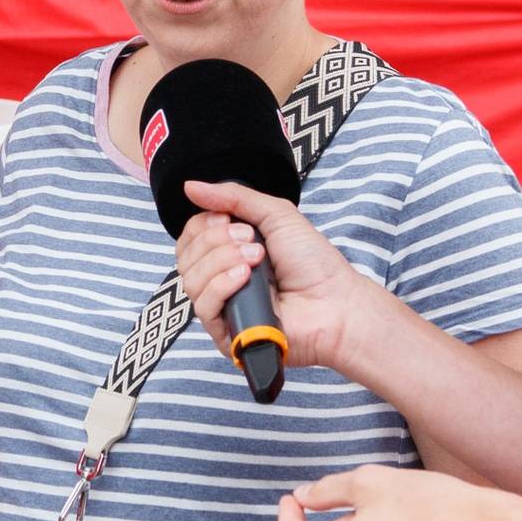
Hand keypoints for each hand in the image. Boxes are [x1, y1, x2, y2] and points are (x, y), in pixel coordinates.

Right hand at [174, 179, 380, 375]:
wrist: (335, 302)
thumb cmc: (313, 263)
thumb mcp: (275, 215)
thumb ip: (233, 198)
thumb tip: (191, 187)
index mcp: (229, 254)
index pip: (190, 238)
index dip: (203, 225)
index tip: (230, 220)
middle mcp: (221, 280)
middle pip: (186, 256)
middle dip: (216, 240)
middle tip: (251, 239)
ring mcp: (223, 308)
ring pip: (190, 280)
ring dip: (222, 260)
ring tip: (257, 258)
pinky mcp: (225, 333)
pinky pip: (203, 306)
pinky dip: (222, 284)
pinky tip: (245, 277)